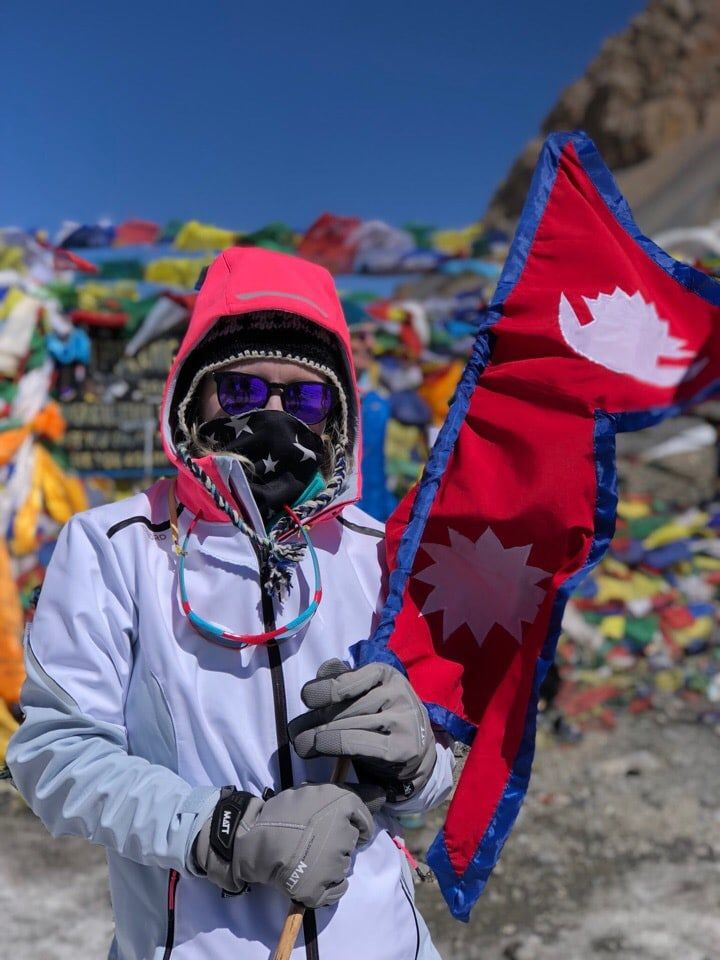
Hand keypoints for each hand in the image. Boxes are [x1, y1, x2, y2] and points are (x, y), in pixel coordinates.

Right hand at [192, 783, 374, 906]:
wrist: (254, 841)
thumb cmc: (280, 814)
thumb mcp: (309, 793)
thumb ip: (336, 797)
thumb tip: (368, 796)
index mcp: (343, 805)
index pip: (364, 818)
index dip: (359, 825)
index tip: (350, 830)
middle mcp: (345, 832)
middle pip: (351, 842)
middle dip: (338, 842)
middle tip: (314, 842)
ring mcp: (335, 861)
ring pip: (343, 865)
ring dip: (331, 863)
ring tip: (307, 858)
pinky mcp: (323, 887)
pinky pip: (337, 889)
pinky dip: (330, 888)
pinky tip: (314, 879)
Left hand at [288, 660, 435, 802]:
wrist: (417, 750)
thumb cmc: (382, 717)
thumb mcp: (366, 693)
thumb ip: (344, 679)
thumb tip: (325, 667)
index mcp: (386, 674)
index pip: (349, 678)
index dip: (322, 689)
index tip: (306, 699)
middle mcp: (397, 693)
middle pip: (345, 707)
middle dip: (314, 720)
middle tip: (295, 732)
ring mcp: (403, 720)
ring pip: (349, 726)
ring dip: (317, 737)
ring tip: (301, 744)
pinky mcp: (403, 748)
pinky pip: (360, 744)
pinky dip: (335, 744)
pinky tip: (321, 746)